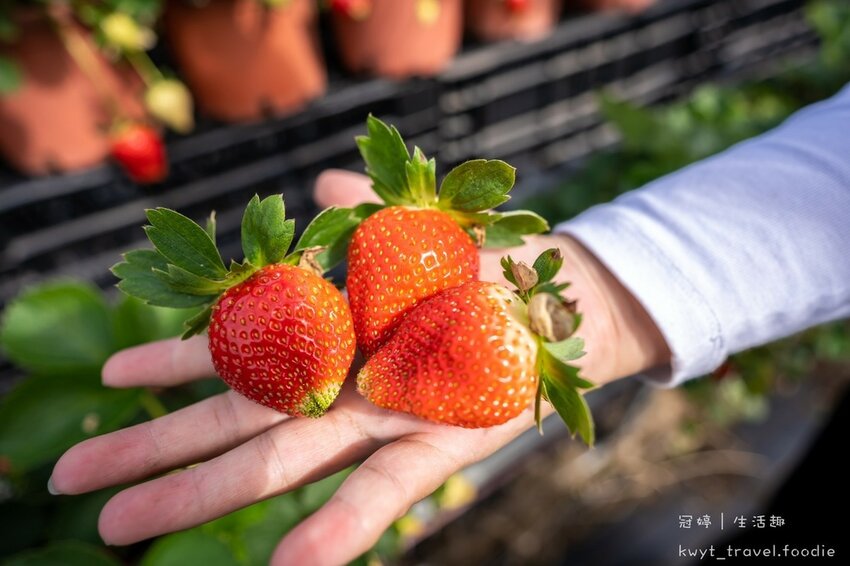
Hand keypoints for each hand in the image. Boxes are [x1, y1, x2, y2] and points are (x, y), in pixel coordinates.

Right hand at [50, 171, 668, 565]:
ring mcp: (383, 422)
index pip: (234, 357)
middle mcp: (344, 390)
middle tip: (73, 481)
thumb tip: (316, 176)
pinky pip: (383, 494)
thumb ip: (359, 212)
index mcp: (333, 340)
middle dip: (153, 450)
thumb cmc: (481, 269)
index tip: (108, 380)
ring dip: (202, 493)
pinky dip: (339, 530)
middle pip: (234, 424)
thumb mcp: (414, 233)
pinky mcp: (441, 444)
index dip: (170, 366)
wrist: (562, 296)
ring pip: (279, 464)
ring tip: (124, 525)